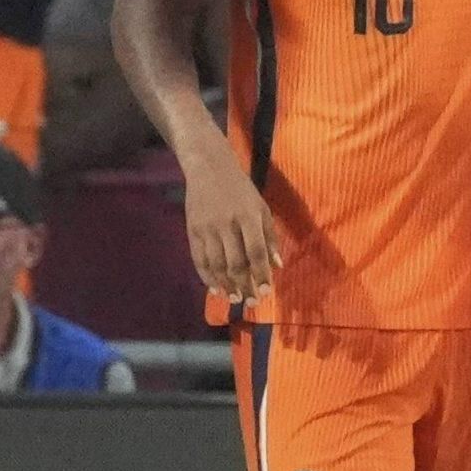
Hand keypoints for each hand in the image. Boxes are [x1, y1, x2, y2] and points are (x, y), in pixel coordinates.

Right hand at [183, 146, 278, 304]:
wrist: (208, 167)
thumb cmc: (241, 189)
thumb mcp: (261, 207)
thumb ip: (270, 237)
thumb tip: (277, 266)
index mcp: (248, 216)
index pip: (256, 252)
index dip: (261, 275)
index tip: (267, 292)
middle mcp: (227, 224)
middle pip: (235, 263)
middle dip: (244, 286)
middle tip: (251, 302)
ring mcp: (207, 228)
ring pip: (216, 264)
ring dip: (226, 285)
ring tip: (234, 298)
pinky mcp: (192, 230)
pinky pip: (199, 259)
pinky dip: (206, 276)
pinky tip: (215, 288)